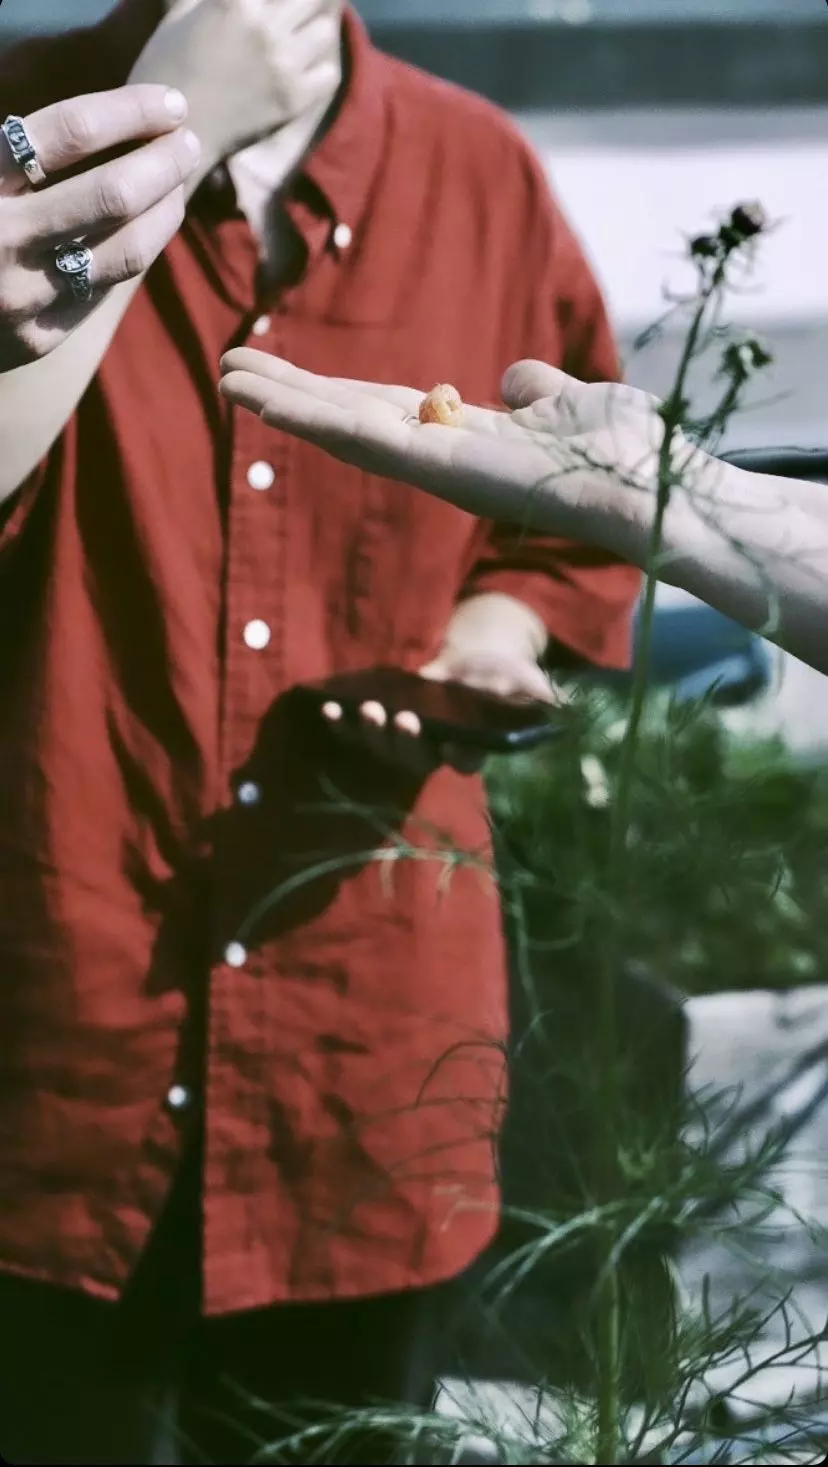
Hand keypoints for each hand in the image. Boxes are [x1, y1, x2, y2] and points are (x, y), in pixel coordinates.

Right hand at [0, 86, 199, 369]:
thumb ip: (24, 154)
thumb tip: (120, 123)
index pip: (70, 131)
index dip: (131, 110)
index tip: (170, 102)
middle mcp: (2, 237)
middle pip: (113, 192)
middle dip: (163, 161)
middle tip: (187, 141)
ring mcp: (22, 294)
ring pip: (126, 250)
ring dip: (166, 210)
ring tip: (178, 183)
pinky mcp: (40, 337)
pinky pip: (105, 288)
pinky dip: (136, 250)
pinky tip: (149, 227)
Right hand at [130, 0, 342, 170]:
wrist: (174, 133)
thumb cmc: (166, 70)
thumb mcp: (178, 12)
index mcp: (234, 0)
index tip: (277, 6)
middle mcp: (264, 27)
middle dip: (302, 4)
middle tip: (293, 15)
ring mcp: (282, 64)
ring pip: (325, 29)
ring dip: (314, 31)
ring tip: (300, 38)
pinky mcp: (294, 99)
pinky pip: (329, 72)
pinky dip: (320, 69)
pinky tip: (304, 71)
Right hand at [219, 350, 715, 566]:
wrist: (648, 486)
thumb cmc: (625, 451)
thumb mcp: (573, 401)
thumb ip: (537, 389)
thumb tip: (511, 378)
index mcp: (465, 439)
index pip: (382, 411)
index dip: (331, 391)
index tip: (283, 371)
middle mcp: (439, 458)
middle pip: (349, 417)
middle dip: (290, 394)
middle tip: (228, 368)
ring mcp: (430, 466)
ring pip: (338, 428)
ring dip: (281, 402)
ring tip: (226, 374)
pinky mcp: (429, 467)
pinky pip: (355, 436)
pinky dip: (304, 414)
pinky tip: (258, 396)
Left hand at [320, 634, 561, 780]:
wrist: (472, 660)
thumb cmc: (501, 673)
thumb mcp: (524, 678)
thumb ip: (537, 694)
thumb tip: (555, 704)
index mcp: (473, 748)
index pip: (465, 760)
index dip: (456, 755)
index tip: (448, 740)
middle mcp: (437, 752)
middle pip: (417, 759)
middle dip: (404, 742)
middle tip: (400, 718)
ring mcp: (406, 742)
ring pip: (385, 748)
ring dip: (371, 733)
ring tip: (365, 709)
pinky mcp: (383, 727)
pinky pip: (358, 732)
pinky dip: (341, 724)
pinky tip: (328, 708)